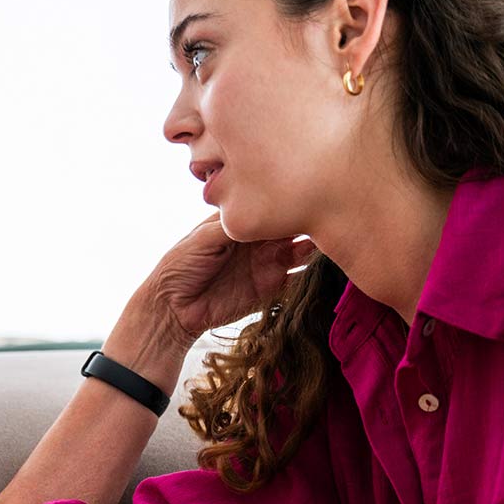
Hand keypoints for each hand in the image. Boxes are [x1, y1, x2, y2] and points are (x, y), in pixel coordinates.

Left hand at [144, 213, 317, 345]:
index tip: (308, 194)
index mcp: (241, 222)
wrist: (173, 308)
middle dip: (309, 220)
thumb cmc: (180, 266)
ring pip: (302, 250)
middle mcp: (258, 240)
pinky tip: (325, 264)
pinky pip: (299, 278)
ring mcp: (267, 263)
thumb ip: (233, 224)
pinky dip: (313, 272)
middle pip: (292, 226)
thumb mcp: (203, 238)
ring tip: (330, 237)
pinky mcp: (272, 288)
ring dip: (317, 245)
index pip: (271, 206)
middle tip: (327, 215)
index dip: (288, 201)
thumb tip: (262, 209)